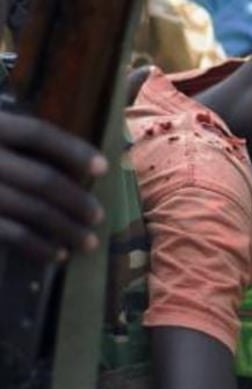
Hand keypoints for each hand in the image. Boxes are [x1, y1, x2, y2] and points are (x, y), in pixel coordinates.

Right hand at [0, 111, 106, 261]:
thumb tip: (69, 163)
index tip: (104, 166)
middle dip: (76, 200)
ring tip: (87, 242)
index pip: (36, 134)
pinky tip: (55, 254)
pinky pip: (10, 233)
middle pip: (40, 178)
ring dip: (65, 228)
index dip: (72, 149)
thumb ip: (13, 139)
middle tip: (99, 216)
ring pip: (30, 210)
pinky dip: (36, 245)